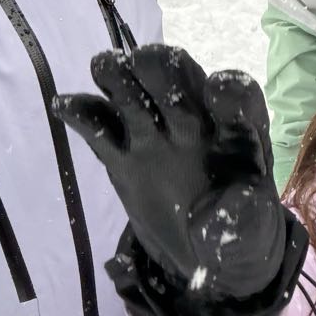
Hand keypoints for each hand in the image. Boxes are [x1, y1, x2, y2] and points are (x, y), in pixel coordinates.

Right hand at [53, 45, 293, 300]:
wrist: (203, 252)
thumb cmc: (237, 237)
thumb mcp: (251, 236)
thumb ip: (246, 220)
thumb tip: (240, 202)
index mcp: (239, 134)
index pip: (240, 97)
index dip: (230, 90)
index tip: (217, 90)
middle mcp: (198, 121)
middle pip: (181, 79)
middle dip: (164, 68)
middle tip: (142, 64)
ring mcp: (157, 133)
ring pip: (138, 92)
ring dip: (121, 76)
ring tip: (103, 68)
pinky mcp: (123, 153)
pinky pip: (102, 127)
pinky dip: (84, 113)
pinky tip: (65, 105)